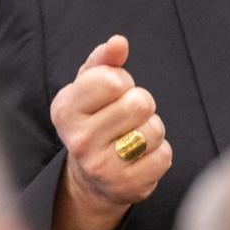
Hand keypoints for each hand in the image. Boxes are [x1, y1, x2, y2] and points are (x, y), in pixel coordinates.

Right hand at [47, 35, 171, 229]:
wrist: (92, 178)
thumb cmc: (95, 119)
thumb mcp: (90, 86)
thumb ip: (104, 60)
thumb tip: (118, 42)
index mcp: (65, 109)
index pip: (111, 80)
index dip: (121, 81)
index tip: (112, 94)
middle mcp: (78, 140)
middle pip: (139, 103)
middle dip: (141, 104)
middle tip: (126, 116)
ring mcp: (101, 167)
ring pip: (154, 129)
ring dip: (151, 129)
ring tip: (132, 137)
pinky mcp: (127, 187)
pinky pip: (164, 156)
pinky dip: (159, 153)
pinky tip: (140, 158)